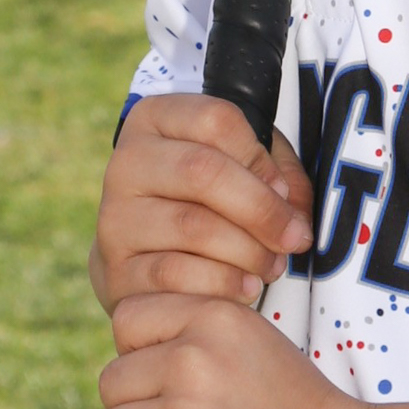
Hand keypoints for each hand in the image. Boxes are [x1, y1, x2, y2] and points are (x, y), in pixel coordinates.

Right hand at [90, 93, 311, 327]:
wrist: (144, 257)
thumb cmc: (203, 202)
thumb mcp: (240, 166)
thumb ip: (275, 172)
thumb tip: (290, 210)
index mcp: (155, 120)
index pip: (216, 120)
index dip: (260, 157)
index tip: (282, 190)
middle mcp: (127, 162)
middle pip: (203, 171)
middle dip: (262, 210)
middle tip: (293, 238)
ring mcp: (115, 216)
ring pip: (193, 226)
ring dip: (249, 252)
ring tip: (270, 265)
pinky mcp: (116, 268)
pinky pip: (176, 275)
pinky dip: (223, 284)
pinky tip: (244, 288)